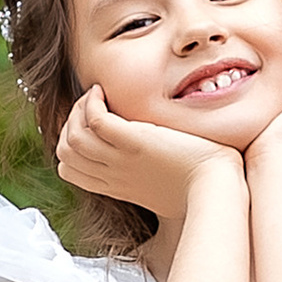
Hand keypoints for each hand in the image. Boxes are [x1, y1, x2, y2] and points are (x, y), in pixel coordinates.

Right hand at [54, 86, 245, 223]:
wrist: (215, 190)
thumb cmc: (198, 190)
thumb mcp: (162, 188)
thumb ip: (147, 177)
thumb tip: (152, 167)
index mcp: (116, 186)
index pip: (68, 168)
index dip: (69, 143)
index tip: (89, 125)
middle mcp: (113, 175)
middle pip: (65, 151)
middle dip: (69, 123)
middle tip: (90, 106)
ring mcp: (121, 160)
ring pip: (74, 136)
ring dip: (78, 109)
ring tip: (96, 95)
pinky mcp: (136, 142)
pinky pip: (96, 120)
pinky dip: (91, 102)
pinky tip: (102, 92)